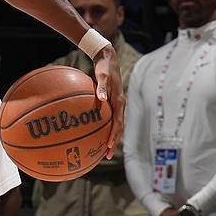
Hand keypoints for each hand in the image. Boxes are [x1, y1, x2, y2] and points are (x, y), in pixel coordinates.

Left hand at [91, 44, 123, 159]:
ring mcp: (117, 105)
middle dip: (113, 143)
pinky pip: (110, 120)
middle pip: (119, 129)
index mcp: (119, 101)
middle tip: (106, 156)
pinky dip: (105, 129)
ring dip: (111, 139)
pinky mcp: (112, 104)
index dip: (114, 136)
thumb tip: (100, 98)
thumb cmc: (104, 68)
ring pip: (116, 126)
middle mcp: (120, 106)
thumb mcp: (102, 75)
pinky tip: (95, 134)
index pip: (118, 123)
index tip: (108, 146)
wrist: (108, 59)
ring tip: (103, 151)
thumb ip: (101, 87)